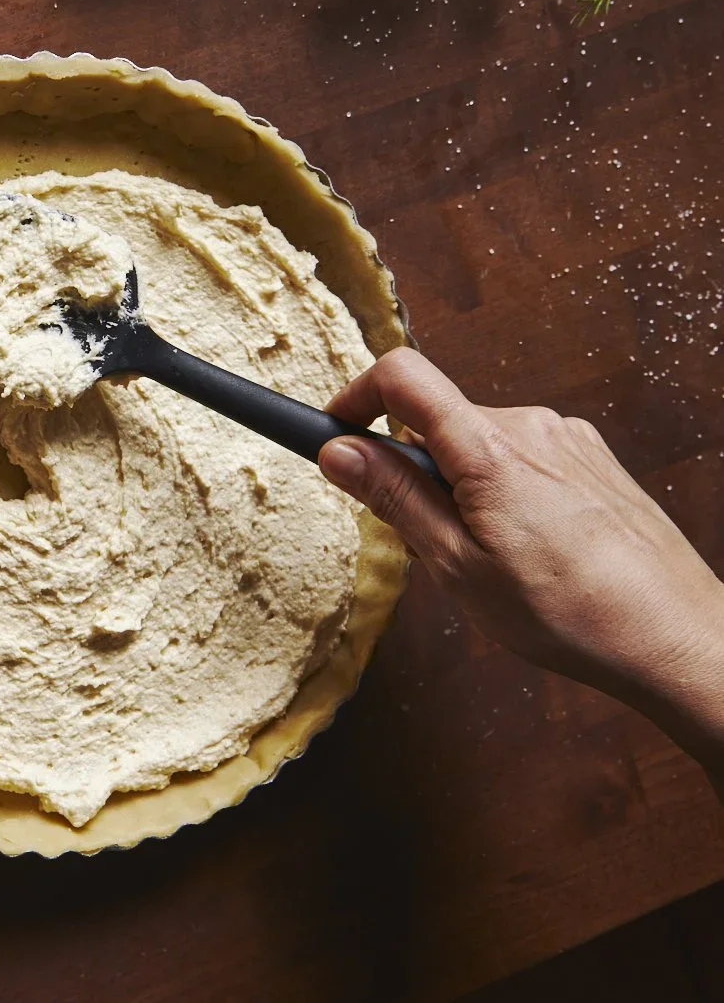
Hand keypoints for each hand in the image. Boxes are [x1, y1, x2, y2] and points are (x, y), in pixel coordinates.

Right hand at [317, 348, 723, 783]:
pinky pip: (521, 457)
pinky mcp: (592, 459)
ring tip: (489, 559)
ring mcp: (568, 439)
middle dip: (414, 470)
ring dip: (460, 487)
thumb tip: (338, 451)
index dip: (356, 396)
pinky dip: (502, 492)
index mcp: (490, 448)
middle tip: (427, 542)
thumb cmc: (570, 613)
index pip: (403, 376)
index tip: (337, 434)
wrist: (675, 638)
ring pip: (479, 444)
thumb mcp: (457, 566)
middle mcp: (532, 426)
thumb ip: (396, 498)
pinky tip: (528, 550)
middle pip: (440, 419)